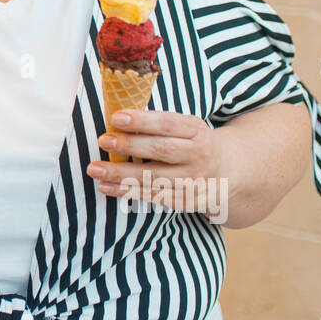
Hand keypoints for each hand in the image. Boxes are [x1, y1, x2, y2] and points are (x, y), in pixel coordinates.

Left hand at [87, 110, 231, 217]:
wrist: (226, 172)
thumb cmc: (192, 143)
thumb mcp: (186, 126)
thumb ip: (158, 123)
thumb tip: (117, 118)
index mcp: (197, 131)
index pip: (168, 124)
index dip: (142, 120)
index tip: (116, 117)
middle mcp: (199, 156)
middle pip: (161, 150)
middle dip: (129, 146)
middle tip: (103, 141)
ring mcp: (194, 181)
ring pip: (154, 178)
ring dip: (120, 174)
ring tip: (94, 169)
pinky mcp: (186, 201)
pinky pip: (152, 197)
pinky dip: (126, 192)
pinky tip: (105, 186)